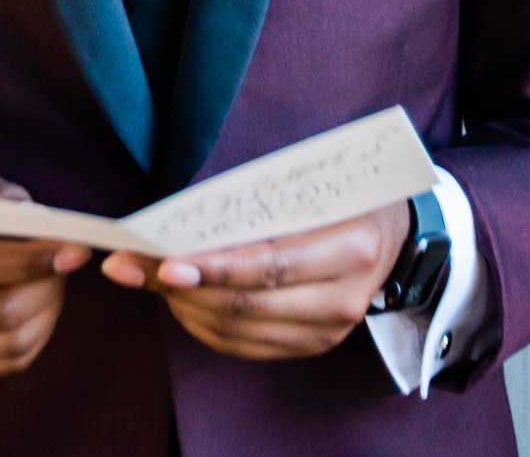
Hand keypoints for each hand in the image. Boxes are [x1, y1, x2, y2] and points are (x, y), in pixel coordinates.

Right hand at [0, 166, 90, 380]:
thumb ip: (0, 199)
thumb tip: (43, 225)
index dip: (28, 261)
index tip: (73, 250)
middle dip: (46, 289)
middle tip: (67, 265)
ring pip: (5, 344)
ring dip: (45, 314)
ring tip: (53, 283)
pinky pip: (1, 364)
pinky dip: (33, 337)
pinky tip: (36, 308)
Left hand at [98, 200, 409, 359]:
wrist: (396, 237)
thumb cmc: (347, 195)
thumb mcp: (317, 183)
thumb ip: (261, 200)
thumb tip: (187, 215)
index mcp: (351, 247)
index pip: (272, 265)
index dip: (215, 267)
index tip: (165, 261)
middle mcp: (343, 299)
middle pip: (248, 303)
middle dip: (181, 287)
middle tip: (133, 267)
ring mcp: (328, 331)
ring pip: (239, 328)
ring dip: (184, 306)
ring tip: (145, 278)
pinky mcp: (312, 347)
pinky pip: (245, 346)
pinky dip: (202, 325)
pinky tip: (177, 301)